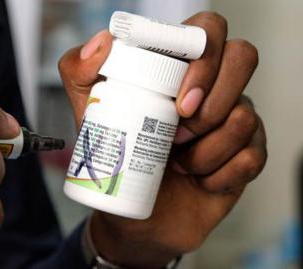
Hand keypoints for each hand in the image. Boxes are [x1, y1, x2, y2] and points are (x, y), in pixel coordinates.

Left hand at [59, 12, 266, 267]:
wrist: (133, 212)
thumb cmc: (115, 156)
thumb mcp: (88, 113)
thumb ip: (79, 73)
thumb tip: (101, 43)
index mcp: (178, 66)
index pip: (209, 30)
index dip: (203, 58)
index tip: (178, 101)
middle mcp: (213, 85)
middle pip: (243, 59)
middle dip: (209, 105)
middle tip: (176, 136)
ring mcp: (235, 117)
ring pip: (244, 117)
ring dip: (205, 151)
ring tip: (178, 163)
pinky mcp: (248, 153)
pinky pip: (252, 156)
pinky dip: (218, 175)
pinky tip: (198, 180)